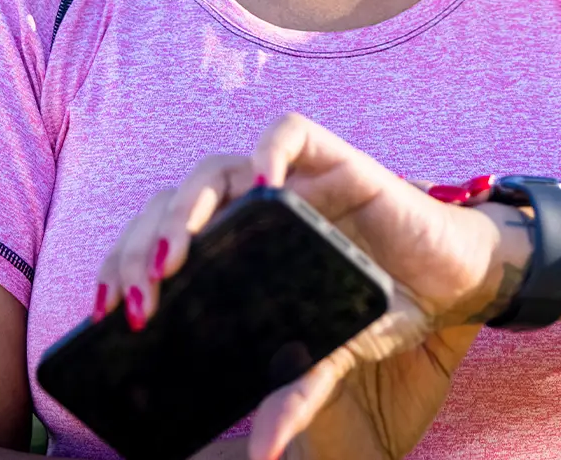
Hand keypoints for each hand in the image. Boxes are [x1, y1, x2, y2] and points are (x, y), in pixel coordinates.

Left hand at [93, 114, 529, 459]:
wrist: (454, 279)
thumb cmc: (382, 307)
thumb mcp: (332, 354)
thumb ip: (295, 390)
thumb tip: (264, 450)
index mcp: (235, 248)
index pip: (158, 242)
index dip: (123, 268)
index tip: (106, 314)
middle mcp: (253, 208)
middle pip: (173, 205)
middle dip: (142, 250)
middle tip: (137, 303)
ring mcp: (291, 179)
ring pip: (215, 169)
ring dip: (186, 210)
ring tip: (177, 257)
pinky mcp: (334, 158)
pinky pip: (288, 132)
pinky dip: (268, 152)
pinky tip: (261, 187)